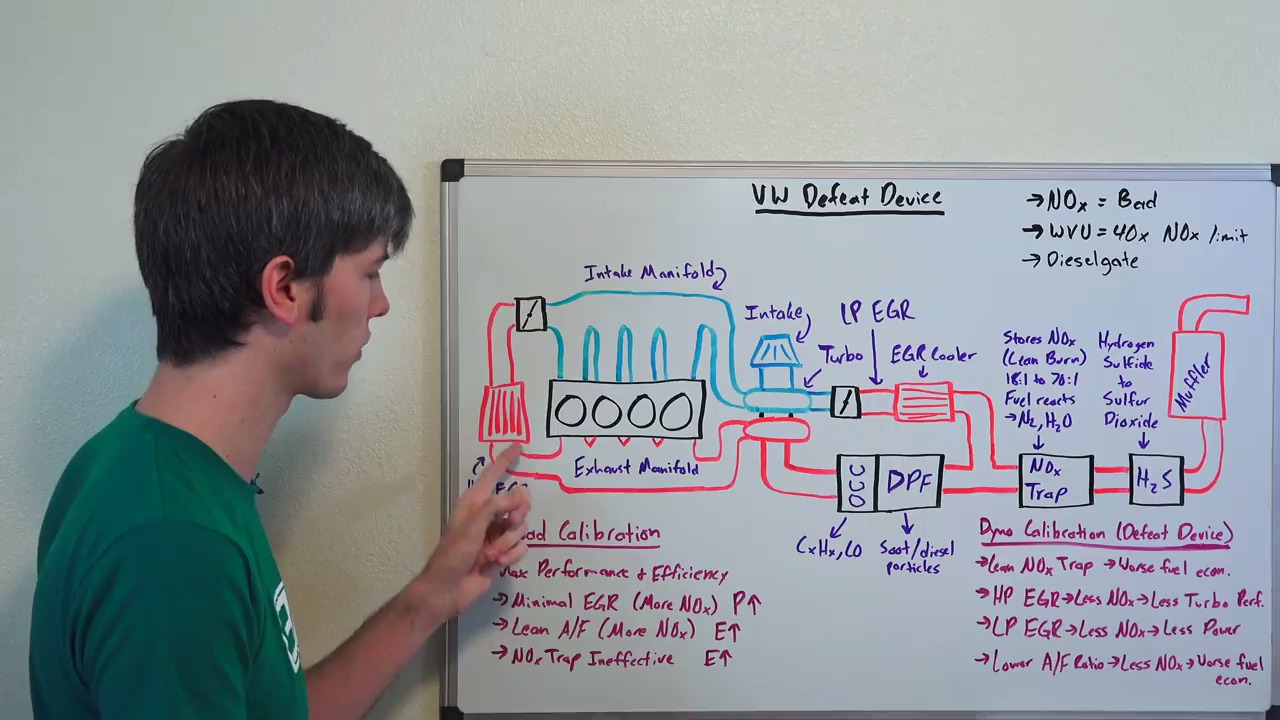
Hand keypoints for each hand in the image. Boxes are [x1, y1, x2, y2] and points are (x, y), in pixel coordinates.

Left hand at [416, 444, 531, 619]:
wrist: (448, 590)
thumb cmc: (453, 554)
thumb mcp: (473, 525)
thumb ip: (497, 506)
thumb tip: (521, 493)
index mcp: (475, 503)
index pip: (493, 475)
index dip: (506, 460)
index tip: (519, 446)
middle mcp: (487, 516)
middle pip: (518, 503)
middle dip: (516, 515)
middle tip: (509, 523)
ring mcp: (496, 535)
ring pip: (521, 527)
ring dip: (508, 542)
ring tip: (491, 554)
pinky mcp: (503, 553)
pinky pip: (521, 547)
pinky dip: (511, 555)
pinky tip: (497, 563)